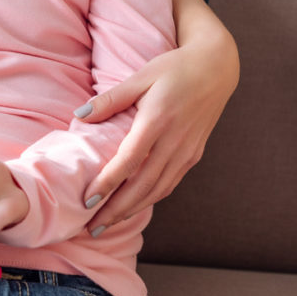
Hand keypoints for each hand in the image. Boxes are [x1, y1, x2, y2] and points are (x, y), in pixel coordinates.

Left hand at [77, 0, 238, 234]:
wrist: (217, 67)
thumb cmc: (174, 69)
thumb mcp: (140, 76)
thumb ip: (110, 99)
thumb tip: (79, 115)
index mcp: (158, 121)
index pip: (129, 161)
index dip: (108, 183)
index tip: (87, 200)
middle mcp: (175, 142)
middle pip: (143, 185)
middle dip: (117, 210)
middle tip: (92, 228)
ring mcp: (187, 152)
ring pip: (158, 190)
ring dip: (132, 210)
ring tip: (108, 224)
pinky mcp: (194, 155)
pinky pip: (170, 183)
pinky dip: (150, 199)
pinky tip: (134, 206)